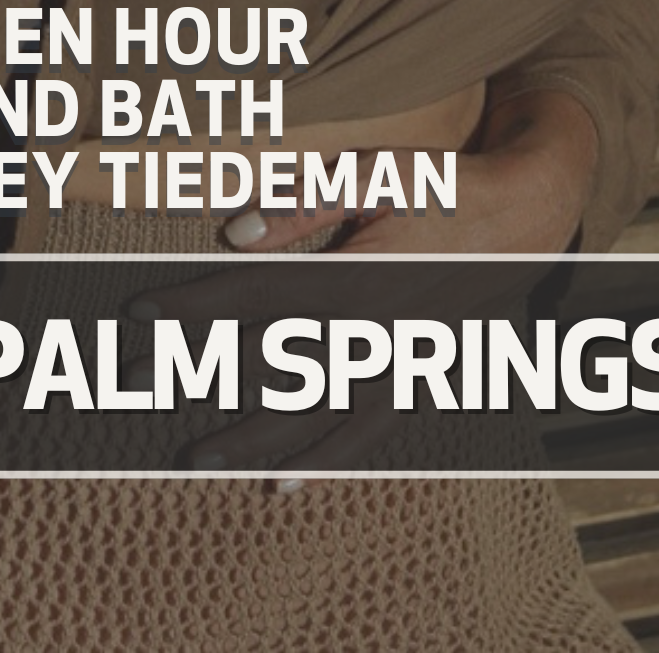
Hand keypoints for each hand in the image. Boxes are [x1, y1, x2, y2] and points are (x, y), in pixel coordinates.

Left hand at [152, 94, 599, 478]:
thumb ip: (301, 206)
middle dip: (198, 368)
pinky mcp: (413, 376)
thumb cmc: (437, 185)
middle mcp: (371, 323)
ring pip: (312, 408)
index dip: (194, 301)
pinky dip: (323, 461)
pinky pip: (364, 430)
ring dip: (252, 434)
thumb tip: (232, 234)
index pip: (253, 289)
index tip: (139, 310)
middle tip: (136, 385)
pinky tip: (282, 484)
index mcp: (353, 266)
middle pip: (269, 354)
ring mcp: (395, 358)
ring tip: (197, 457)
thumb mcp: (370, 174)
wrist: (521, 217)